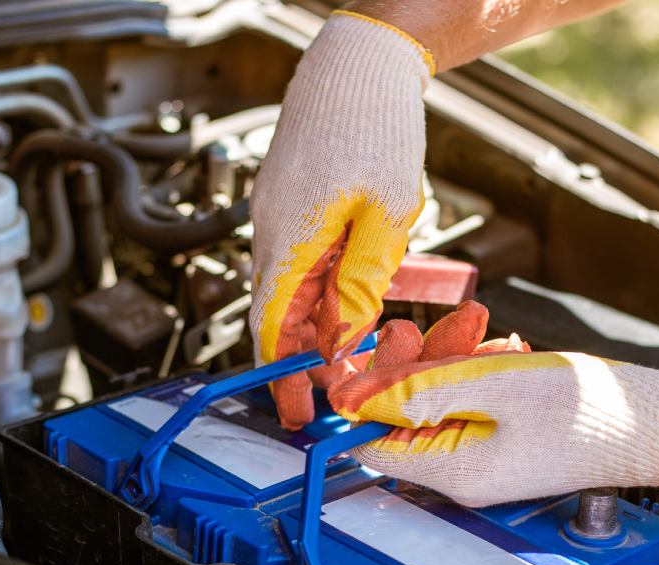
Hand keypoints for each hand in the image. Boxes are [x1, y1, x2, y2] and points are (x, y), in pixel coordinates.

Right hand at [250, 10, 433, 429]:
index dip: (283, 373)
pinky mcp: (289, 207)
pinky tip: (345, 301)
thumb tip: (345, 334)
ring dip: (314, 326)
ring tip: (349, 352)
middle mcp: (270, 232)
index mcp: (290, 239)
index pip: (274, 326)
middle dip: (301, 359)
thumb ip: (363, 280)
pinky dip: (317, 293)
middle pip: (277, 315)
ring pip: (288, 291)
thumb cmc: (377, 124)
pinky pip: (297, 264)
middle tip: (330, 391)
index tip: (296, 408)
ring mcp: (275, 218)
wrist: (359, 62)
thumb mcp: (388, 214)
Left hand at [329, 302, 658, 506]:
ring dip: (447, 361)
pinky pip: (469, 405)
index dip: (359, 400)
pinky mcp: (501, 442)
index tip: (353, 361)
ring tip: (474, 330)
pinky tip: (497, 350)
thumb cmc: (587, 411)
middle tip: (415, 328)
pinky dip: (474, 373)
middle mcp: (460, 471)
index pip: (373, 443)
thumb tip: (358, 396)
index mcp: (452, 468)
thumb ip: (419, 391)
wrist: (653, 423)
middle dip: (407, 365)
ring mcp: (482, 458)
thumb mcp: (493, 385)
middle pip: (404, 417)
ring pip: (439, 402)